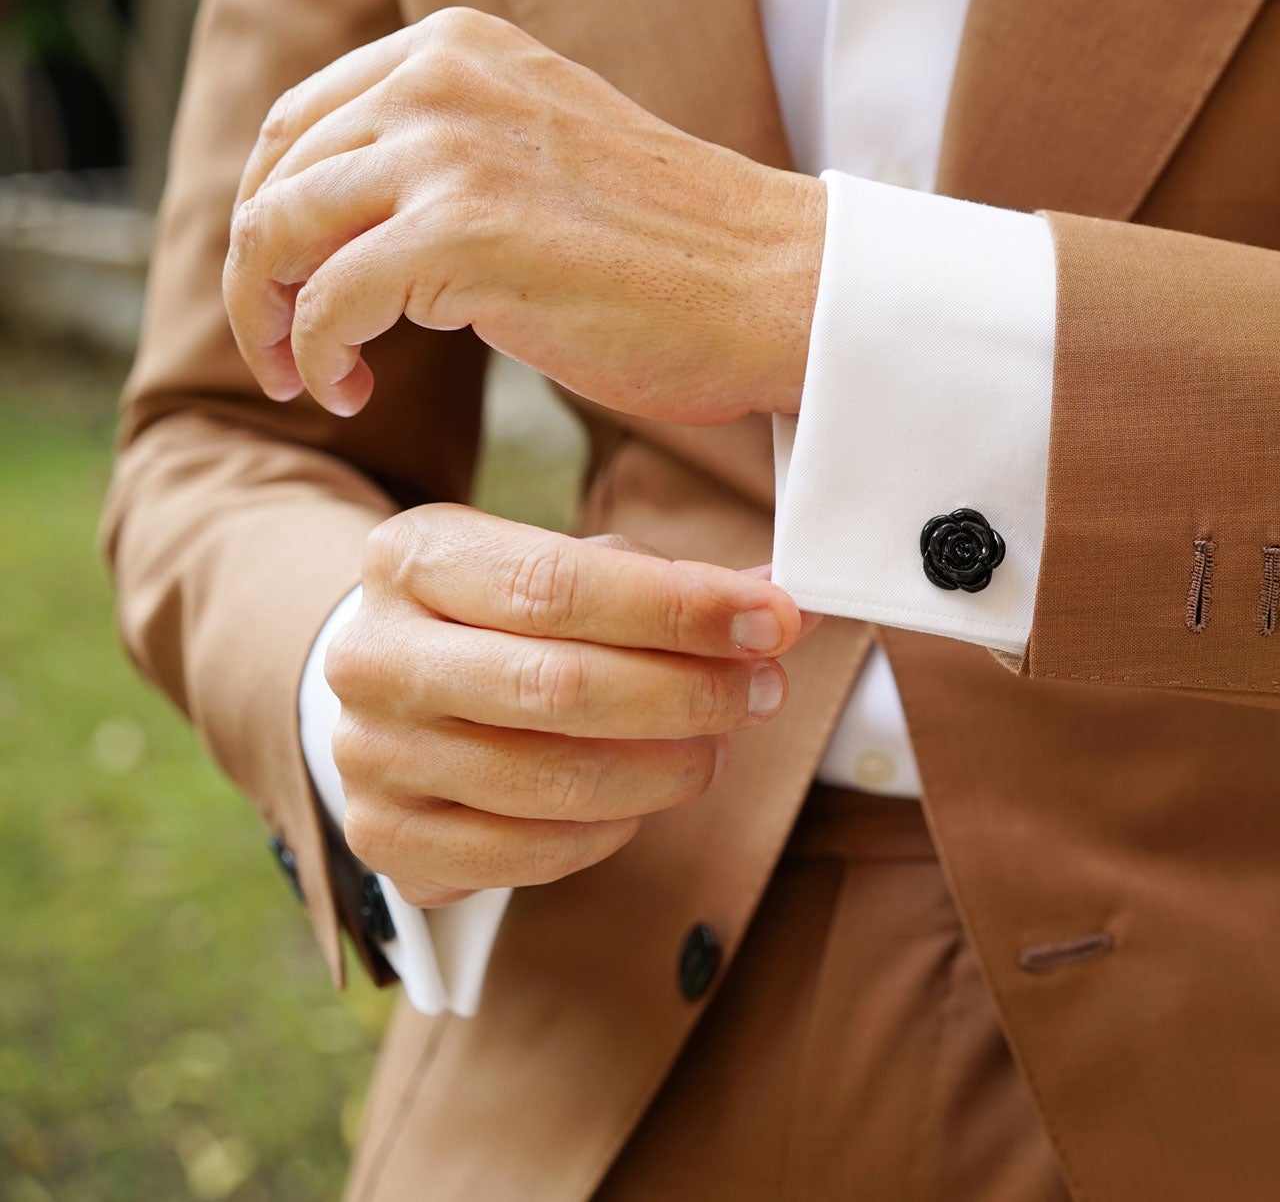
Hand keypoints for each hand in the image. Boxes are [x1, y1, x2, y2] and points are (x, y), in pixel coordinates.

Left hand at [223, 6, 823, 422]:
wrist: (777, 288)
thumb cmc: (682, 251)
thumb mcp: (546, 150)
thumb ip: (458, 151)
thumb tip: (355, 218)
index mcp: (458, 49)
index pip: (299, 120)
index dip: (271, 212)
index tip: (290, 285)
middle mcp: (439, 80)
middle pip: (275, 176)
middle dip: (257, 273)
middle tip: (282, 347)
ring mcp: (446, 152)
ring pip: (277, 235)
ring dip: (270, 319)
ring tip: (305, 377)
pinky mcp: (456, 237)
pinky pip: (328, 304)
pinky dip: (320, 357)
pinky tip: (354, 392)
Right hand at [326, 504, 814, 905]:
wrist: (394, 685)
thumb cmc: (504, 619)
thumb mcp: (568, 568)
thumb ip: (668, 583)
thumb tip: (779, 604)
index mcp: (415, 557)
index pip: (558, 585)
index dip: (680, 608)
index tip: (772, 621)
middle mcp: (373, 655)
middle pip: (558, 686)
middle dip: (689, 693)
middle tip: (762, 692)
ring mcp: (369, 754)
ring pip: (551, 781)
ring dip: (664, 770)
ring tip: (713, 748)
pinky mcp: (383, 838)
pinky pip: (525, 854)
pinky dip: (606, 832)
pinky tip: (638, 802)